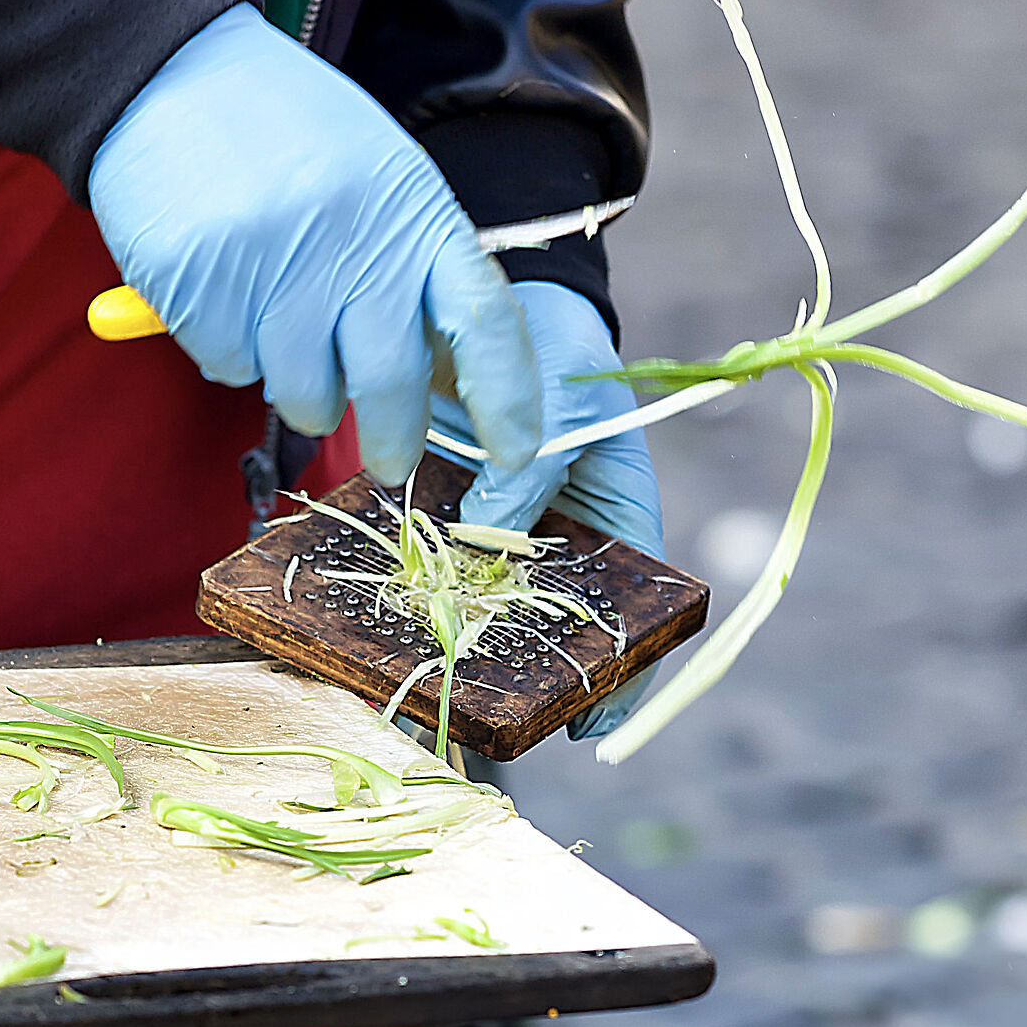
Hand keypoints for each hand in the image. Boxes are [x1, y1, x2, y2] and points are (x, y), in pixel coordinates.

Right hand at [89, 5, 539, 481]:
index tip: (517, 455)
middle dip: (395, 439)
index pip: (484, 320)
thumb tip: (446, 380)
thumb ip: (411, 265)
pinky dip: (227, 348)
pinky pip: (229, 367)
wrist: (173, 69)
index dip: (508, 399)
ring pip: (305, 395)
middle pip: (392, 385)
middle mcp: (353, 242)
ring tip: (280, 323)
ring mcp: (274, 266)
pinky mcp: (204, 285)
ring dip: (299, 385)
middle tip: (392, 460)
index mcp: (414, 211)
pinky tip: (224, 287)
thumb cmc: (286, 131)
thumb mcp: (379, 176)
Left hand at [431, 281, 665, 738]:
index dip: (625, 672)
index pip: (641, 610)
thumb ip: (527, 471)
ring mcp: (502, 530)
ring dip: (462, 637)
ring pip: (487, 601)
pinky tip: (385, 620)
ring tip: (433, 686)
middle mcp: (562, 539)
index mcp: (619, 521)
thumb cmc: (557, 351)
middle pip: (555, 623)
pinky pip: (434, 561)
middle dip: (529, 671)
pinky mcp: (447, 515)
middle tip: (497, 717)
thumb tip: (481, 542)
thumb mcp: (558, 406)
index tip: (593, 720)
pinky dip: (415, 587)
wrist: (498, 305)